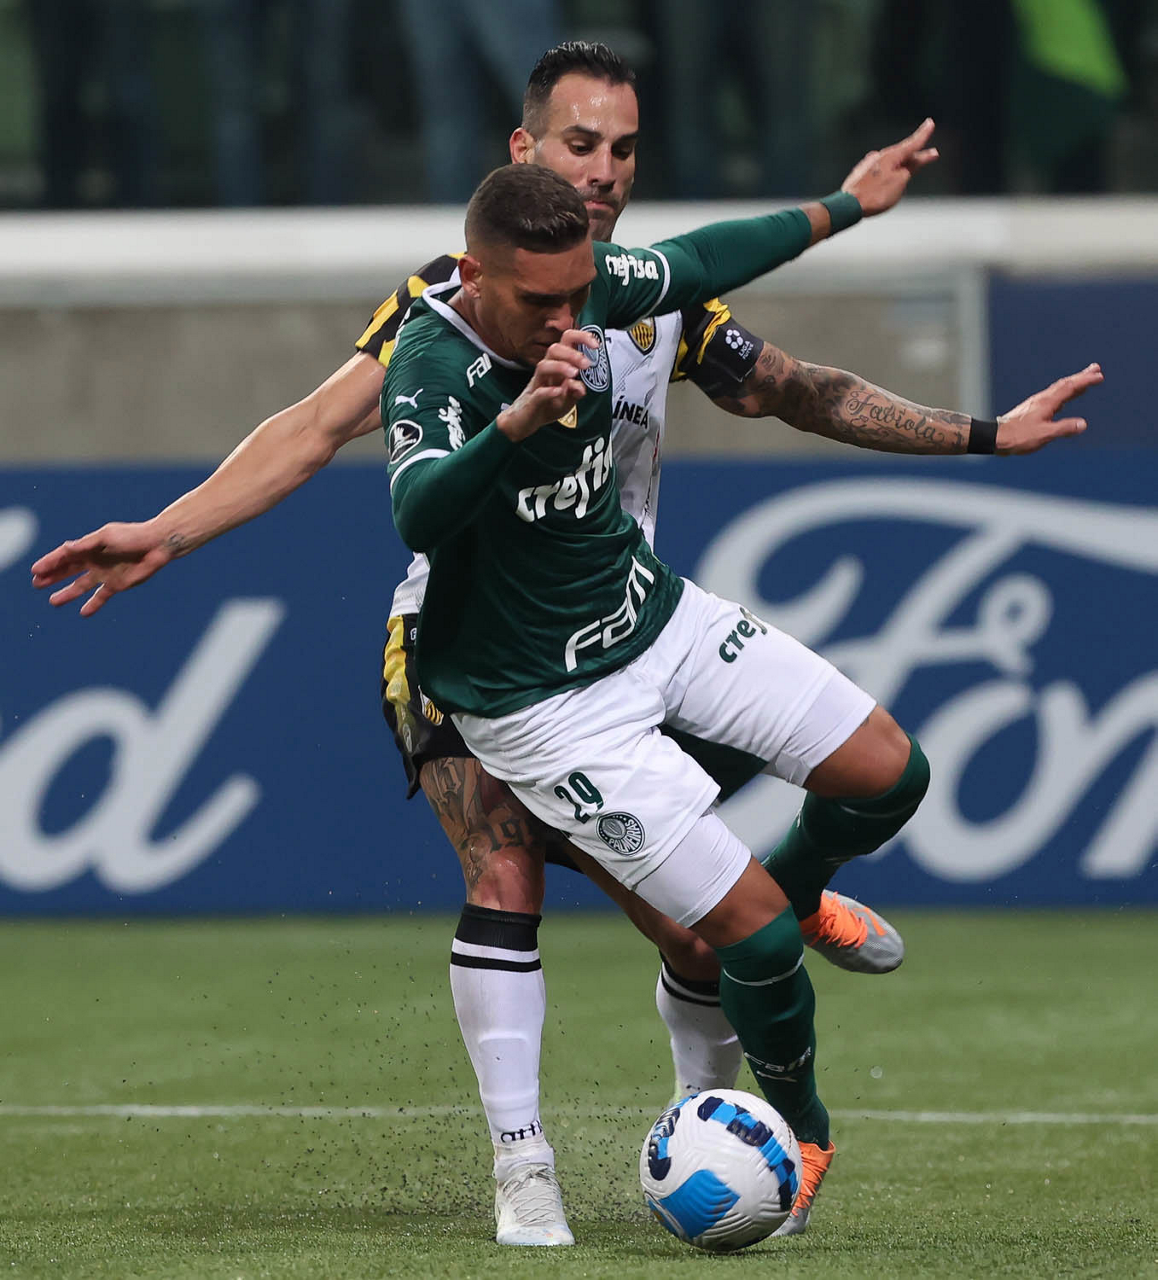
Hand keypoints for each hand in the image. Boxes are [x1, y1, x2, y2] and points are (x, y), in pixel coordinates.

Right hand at [30, 520, 181, 615]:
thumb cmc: (132, 536)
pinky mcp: (117, 584)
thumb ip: (86, 544)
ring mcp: (105, 573)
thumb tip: (66, 548)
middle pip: (68, 570)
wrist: (157, 545)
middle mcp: (94, 561)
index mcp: (89, 547)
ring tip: (53, 601)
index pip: (64, 556)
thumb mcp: (106, 537)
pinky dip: (93, 605)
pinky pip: (101, 596)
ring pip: (81, 585)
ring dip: (68, 593)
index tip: (35, 570)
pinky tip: (83, 613)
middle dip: (52, 577)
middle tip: (36, 584)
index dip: (49, 563)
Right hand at [496, 331, 596, 441]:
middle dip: (572, 353)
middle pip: (553, 350)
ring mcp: (537, 385)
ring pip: (543, 366)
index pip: (566, 343)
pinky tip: (559, 391)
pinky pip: (538, 393)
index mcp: (557, 368)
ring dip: (560, 367)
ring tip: (574, 374)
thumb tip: (582, 386)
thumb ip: (576, 391)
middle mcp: (546, 372)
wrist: (524, 423)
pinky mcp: (532, 402)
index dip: (581, 338)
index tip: (595, 344)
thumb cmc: (545, 407)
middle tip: (586, 364)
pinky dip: (549, 391)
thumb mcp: (568, 400)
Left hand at [841, 118, 938, 216]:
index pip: (912, 144)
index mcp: (891, 156)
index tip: (930, 123)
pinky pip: (880, 170)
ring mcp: (868, 164)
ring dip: (902, 166)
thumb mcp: (899, 182)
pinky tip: (888, 179)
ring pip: (891, 163)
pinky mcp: (860, 174)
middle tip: (932, 154)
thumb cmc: (876, 194)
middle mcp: (879, 156)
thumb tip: (907, 165)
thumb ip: (909, 170)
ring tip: (912, 170)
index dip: (923, 135)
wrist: (848, 205)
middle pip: (903, 155)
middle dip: (917, 156)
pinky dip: (889, 173)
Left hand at [995, 363, 1102, 454]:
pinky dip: (1064, 392)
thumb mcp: (1044, 434)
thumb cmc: (1018, 437)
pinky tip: (1065, 397)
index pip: (1070, 387)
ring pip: (1059, 389)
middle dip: (1082, 376)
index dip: (1085, 381)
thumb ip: (1063, 428)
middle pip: (1065, 384)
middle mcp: (1042, 399)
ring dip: (1073, 382)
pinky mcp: (1032, 409)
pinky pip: (1053, 396)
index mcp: (1047, 403)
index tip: (1099, 375)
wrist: (995, 438)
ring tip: (1085, 378)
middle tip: (1096, 368)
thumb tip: (1083, 424)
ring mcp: (1036, 403)